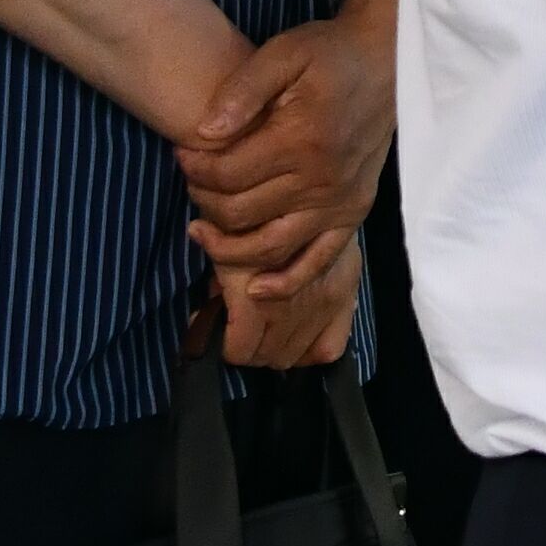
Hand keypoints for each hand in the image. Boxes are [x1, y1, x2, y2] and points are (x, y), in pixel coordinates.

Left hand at [178, 5, 391, 260]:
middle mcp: (321, 180)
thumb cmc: (329, 55)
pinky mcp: (352, 213)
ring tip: (200, 230)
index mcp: (300, 140)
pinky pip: (317, 262)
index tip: (182, 152)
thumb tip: (204, 133)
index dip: (194, 167)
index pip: (226, 174)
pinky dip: (285, 282)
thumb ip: (242, 91)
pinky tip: (254, 288)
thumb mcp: (283, 54)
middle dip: (202, 199)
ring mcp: (339, 203)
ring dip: (226, 247)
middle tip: (191, 179)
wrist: (386, 62)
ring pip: (269, 246)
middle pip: (240, 212)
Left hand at [199, 218, 367, 368]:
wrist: (308, 187)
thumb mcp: (225, 248)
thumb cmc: (258, 215)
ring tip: (266, 327)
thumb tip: (200, 317)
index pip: (240, 352)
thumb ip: (216, 284)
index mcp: (257, 303)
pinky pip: (328, 348)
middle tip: (241, 326)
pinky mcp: (345, 299)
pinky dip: (312, 347)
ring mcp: (322, 307)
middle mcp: (292, 311)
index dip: (224, 344)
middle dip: (249, 346)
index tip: (219, 328)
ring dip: (277, 347)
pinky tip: (299, 331)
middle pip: (266, 358)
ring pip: (293, 357)